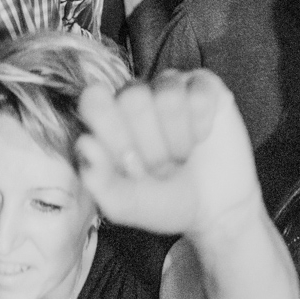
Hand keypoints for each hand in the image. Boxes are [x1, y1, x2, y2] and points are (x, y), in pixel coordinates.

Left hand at [76, 70, 263, 238]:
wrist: (214, 211)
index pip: (94, 99)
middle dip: (150, 145)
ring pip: (168, 94)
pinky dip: (202, 124)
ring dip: (178, 138)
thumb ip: (99, 181)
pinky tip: (201, 139)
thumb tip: (85, 144)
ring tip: (181, 157)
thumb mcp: (126, 205)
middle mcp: (137, 95)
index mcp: (108, 117)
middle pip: (132, 98)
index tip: (129, 163)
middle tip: (161, 169)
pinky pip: (200, 92)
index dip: (111, 131)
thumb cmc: (164, 203)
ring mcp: (171, 87)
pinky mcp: (205, 87)